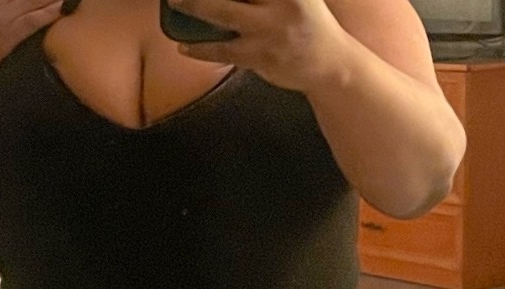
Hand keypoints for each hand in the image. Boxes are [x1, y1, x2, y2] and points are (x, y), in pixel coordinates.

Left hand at [167, 0, 345, 92]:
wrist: (331, 66)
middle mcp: (281, 1)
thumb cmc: (308, 23)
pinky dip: (201, 49)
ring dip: (195, 6)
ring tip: (173, 2)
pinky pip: (224, 50)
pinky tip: (184, 45)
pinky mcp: (262, 57)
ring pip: (224, 13)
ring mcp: (271, 29)